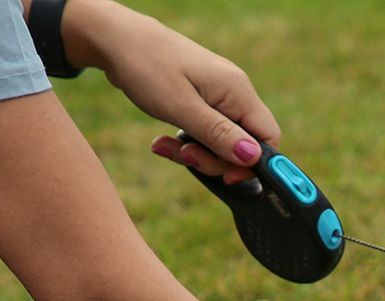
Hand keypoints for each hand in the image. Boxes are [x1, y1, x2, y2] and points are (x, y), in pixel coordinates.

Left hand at [58, 0, 280, 181]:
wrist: (116, 40)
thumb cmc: (147, 67)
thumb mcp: (181, 107)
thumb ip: (218, 135)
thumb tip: (253, 158)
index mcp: (238, 91)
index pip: (268, 138)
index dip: (252, 164)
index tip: (225, 177)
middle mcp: (234, 93)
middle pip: (244, 144)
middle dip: (215, 160)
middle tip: (184, 158)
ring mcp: (218, 96)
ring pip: (221, 141)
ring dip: (195, 153)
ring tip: (164, 148)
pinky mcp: (201, 100)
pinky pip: (204, 132)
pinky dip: (186, 142)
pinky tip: (162, 142)